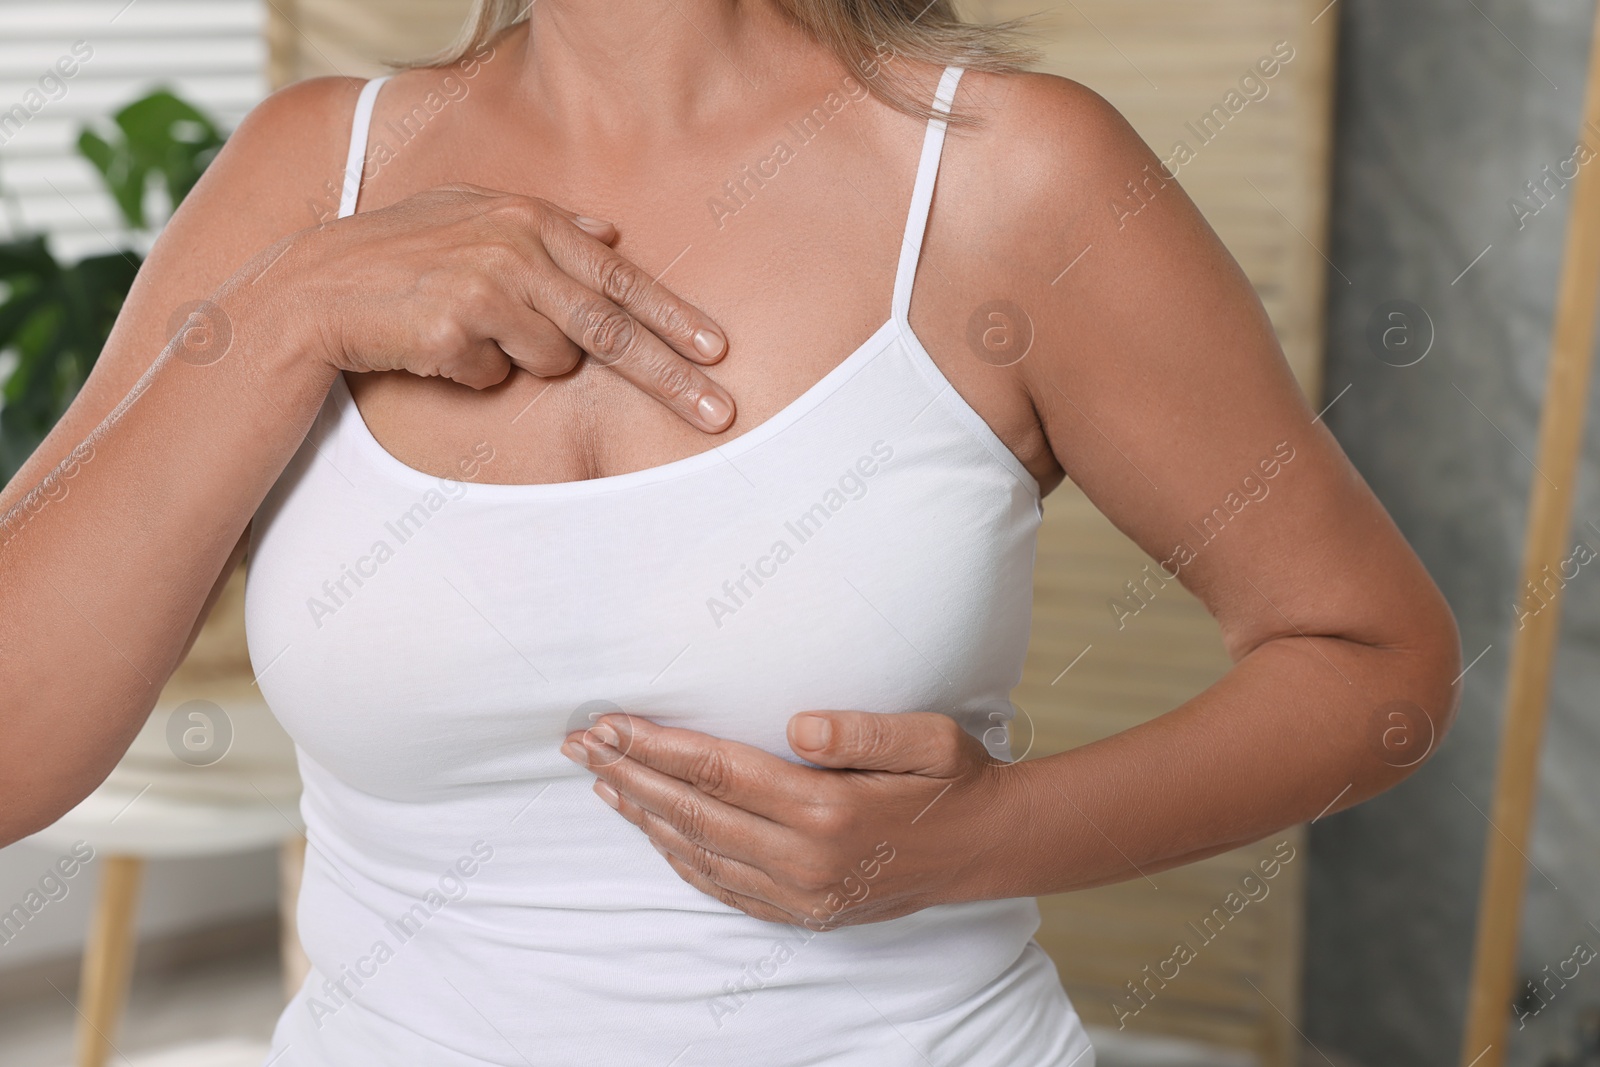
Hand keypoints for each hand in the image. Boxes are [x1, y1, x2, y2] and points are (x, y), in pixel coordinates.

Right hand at [256, 183, 734, 431]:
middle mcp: (516, 252)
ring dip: (522, 360)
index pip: (621, 278)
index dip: (673, 317)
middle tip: (720, 414)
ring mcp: (486, 291)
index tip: (717, 350)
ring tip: (470, 330)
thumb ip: (545, 222)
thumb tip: (610, 230)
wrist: (316, 286)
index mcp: (529, 222)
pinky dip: (473, 373)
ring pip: (552, 361)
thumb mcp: (469, 214)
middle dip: (673, 378)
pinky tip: (434, 344)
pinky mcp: (455, 333)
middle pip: (613, 330)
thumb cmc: (400, 253)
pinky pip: (494, 378)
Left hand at [560, 710, 1015, 928]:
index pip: (717, 771)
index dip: (656, 746)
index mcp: (826, 811)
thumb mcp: (928, 738)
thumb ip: (862, 731)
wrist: (986, 849)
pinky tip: (655, 831)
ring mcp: (800, 895)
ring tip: (603, 781)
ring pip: (699, 854)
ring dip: (644, 816)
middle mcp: (804, 861)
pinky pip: (723, 887)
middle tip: (581, 746)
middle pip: (692, 814)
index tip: (611, 723)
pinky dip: (680, 858)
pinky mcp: (803, 913)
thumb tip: (797, 724)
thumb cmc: (952, 781)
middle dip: (630, 776)